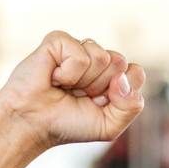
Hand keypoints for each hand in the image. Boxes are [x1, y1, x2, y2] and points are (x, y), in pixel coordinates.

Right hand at [0, 31, 145, 153]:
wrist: (32, 124)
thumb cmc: (67, 124)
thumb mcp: (109, 126)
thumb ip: (131, 107)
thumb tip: (124, 78)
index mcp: (111, 76)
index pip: (136, 72)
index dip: (120, 93)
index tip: (97, 104)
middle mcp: (96, 58)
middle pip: (120, 63)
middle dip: (101, 88)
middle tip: (78, 96)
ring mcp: (77, 47)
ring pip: (102, 57)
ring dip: (83, 82)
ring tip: (64, 87)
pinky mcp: (58, 41)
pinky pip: (80, 54)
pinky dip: (68, 73)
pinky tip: (53, 77)